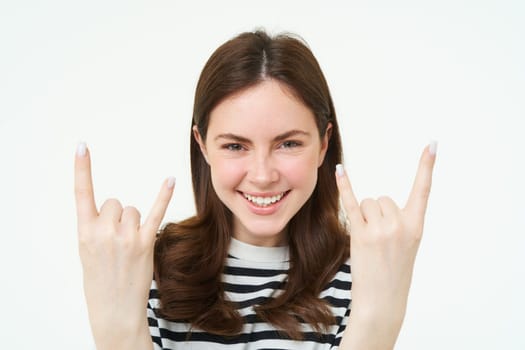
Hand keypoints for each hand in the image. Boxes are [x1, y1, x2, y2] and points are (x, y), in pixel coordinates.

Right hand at [74, 142, 173, 348]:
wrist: (114, 309)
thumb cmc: (100, 280)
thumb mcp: (88, 252)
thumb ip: (96, 227)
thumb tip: (116, 209)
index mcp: (84, 232)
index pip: (82, 194)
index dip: (82, 168)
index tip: (82, 146)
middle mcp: (104, 231)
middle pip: (116, 203)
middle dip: (117, 217)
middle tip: (116, 242)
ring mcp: (126, 237)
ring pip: (132, 209)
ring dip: (132, 223)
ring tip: (128, 247)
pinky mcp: (146, 243)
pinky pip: (155, 213)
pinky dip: (163, 195)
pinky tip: (170, 179)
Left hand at [336, 142, 436, 346]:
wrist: (383, 300)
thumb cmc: (394, 273)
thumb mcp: (407, 246)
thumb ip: (400, 223)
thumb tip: (378, 203)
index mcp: (416, 226)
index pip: (423, 190)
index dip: (427, 166)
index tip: (432, 144)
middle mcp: (401, 225)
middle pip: (383, 198)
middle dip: (377, 213)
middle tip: (379, 240)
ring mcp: (381, 229)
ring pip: (369, 202)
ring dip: (365, 216)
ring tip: (369, 241)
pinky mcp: (361, 234)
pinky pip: (351, 203)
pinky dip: (345, 185)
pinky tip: (339, 170)